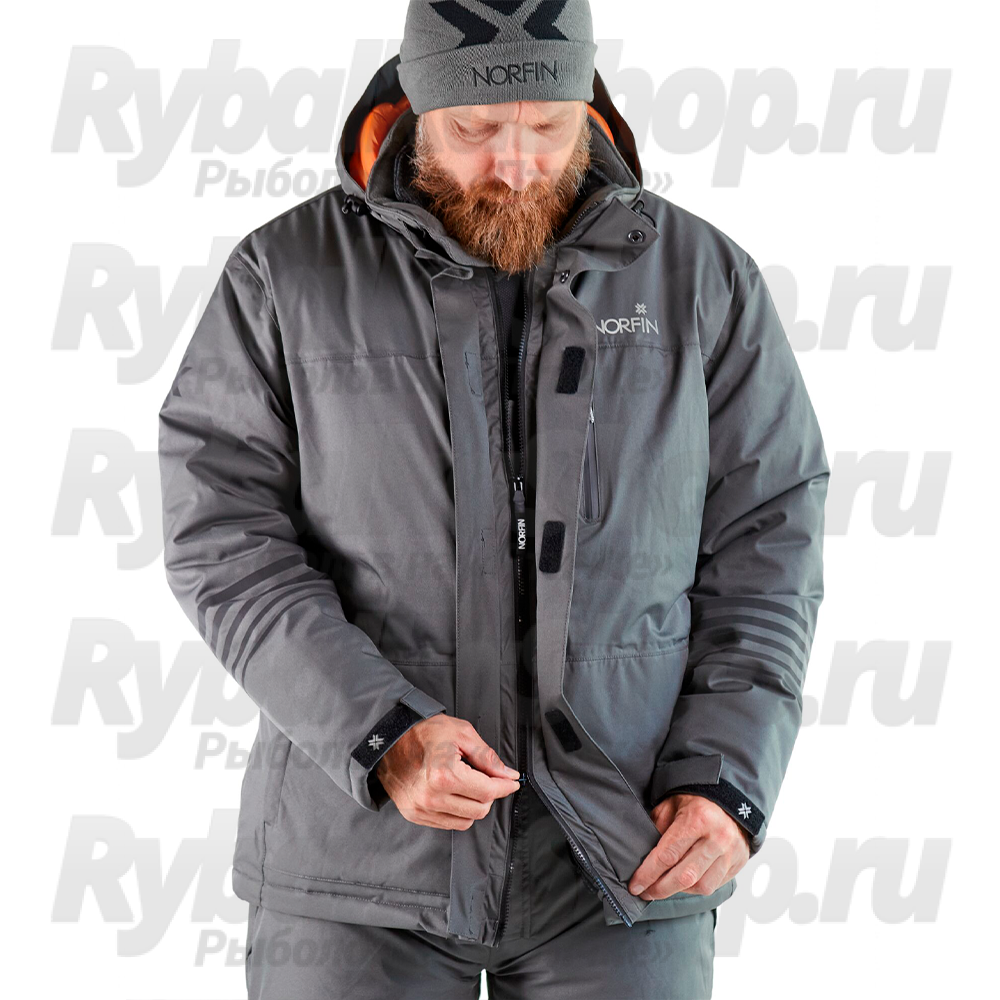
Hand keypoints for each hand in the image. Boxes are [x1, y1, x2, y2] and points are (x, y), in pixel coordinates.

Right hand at [376, 715, 521, 829]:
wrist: (389, 738)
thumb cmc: (424, 731)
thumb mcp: (461, 734)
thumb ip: (487, 757)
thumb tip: (508, 775)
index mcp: (443, 775)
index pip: (487, 791)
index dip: (504, 786)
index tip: (511, 781)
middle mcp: (430, 797)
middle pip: (479, 809)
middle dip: (489, 794)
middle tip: (487, 778)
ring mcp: (421, 809)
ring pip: (466, 821)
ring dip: (474, 805)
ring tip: (467, 784)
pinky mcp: (414, 815)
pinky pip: (448, 823)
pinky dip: (458, 811)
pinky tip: (454, 793)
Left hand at [628, 792, 749, 899]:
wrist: (733, 801)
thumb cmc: (697, 802)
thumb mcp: (672, 804)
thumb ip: (658, 827)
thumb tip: (644, 857)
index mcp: (698, 819)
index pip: (667, 854)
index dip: (648, 873)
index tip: (635, 885)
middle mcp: (717, 838)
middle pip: (684, 876)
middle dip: (660, 889)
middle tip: (645, 892)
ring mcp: (730, 853)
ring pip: (701, 886)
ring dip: (678, 891)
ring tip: (664, 886)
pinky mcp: (737, 864)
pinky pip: (714, 886)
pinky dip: (695, 888)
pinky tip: (684, 882)